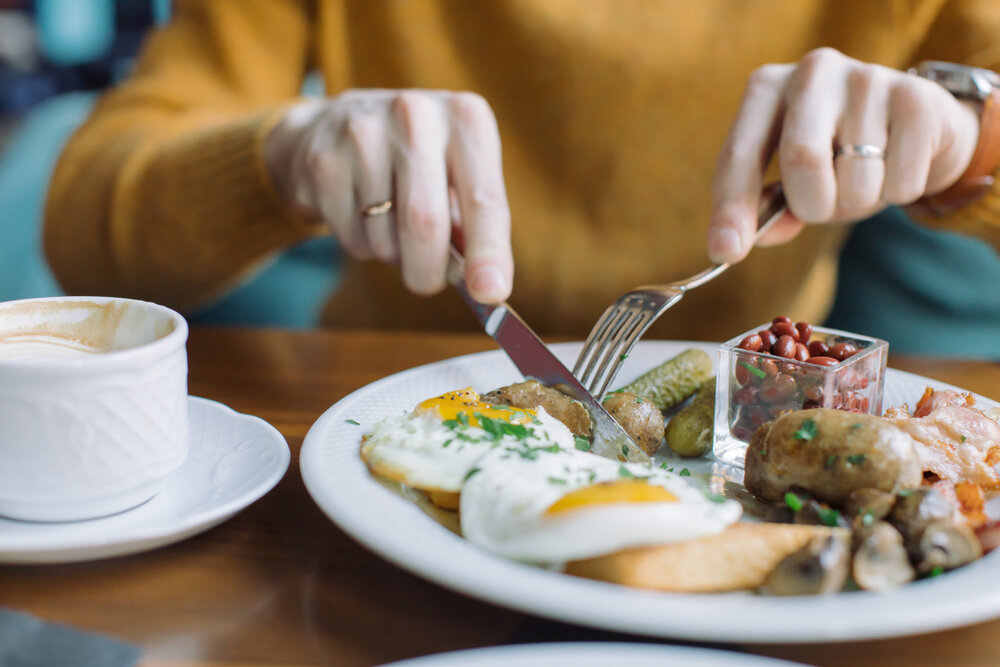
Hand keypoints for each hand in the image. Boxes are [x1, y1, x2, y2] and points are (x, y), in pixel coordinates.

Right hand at [264, 89, 512, 302]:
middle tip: (428, 282)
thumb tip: (486, 287)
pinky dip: (362, 246)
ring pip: (384, 237)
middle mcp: (416, 116)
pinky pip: (349, 236)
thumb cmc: (420, 163)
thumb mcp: (459, 175)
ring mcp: (363, 133)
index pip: (484, 198)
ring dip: (393, 255)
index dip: (489, 251)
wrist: (338, 125)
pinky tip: (361, 213)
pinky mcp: (323, 159)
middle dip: (429, 271)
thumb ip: (477, 228)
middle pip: (424, 222)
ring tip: (391, 226)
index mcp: (466, 119)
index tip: (490, 293)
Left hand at [707, 48, 980, 262]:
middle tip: (822, 207)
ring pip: (856, 179)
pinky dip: (896, 193)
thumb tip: (735, 244)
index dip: (732, 208)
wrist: (916, 125)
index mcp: (766, 89)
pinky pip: (901, 181)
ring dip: (858, 201)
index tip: (726, 252)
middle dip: (812, 204)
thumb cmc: (839, 157)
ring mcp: (866, 77)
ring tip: (865, 177)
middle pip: (802, 158)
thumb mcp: (794, 181)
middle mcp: (812, 71)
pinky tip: (898, 165)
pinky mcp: (916, 97)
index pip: (739, 154)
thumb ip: (766, 210)